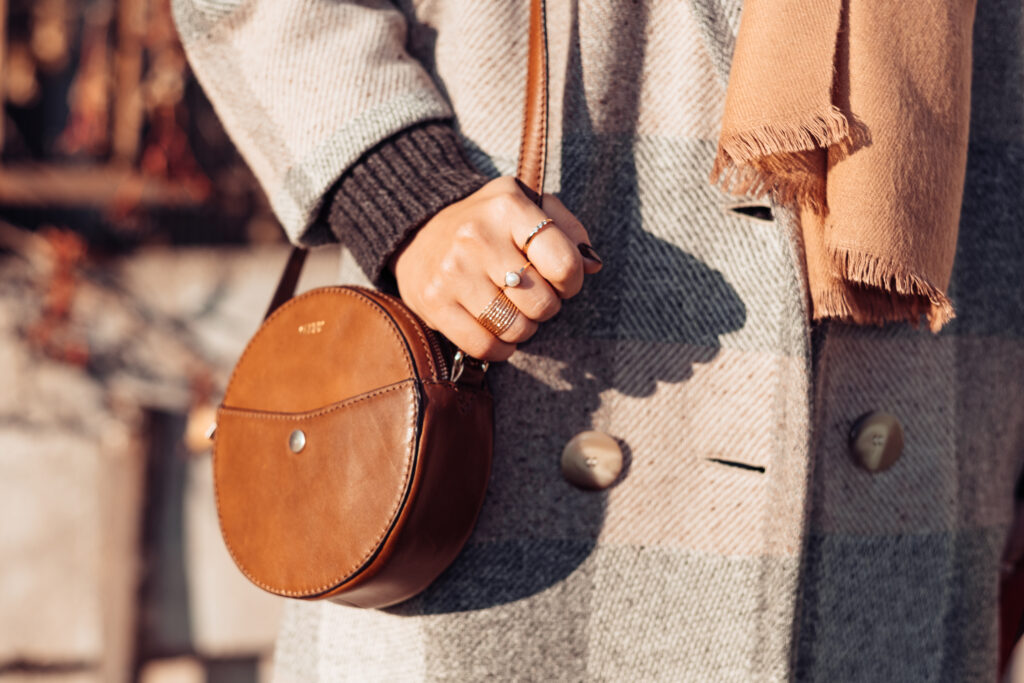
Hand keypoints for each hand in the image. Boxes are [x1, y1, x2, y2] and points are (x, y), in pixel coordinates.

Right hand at [390, 176, 601, 361]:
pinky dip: (500, 347)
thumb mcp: (527, 205)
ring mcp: (453, 272)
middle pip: (543, 303)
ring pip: (516, 329)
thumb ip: (567, 229)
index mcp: (508, 207)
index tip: (560, 279)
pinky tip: (496, 330)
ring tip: (512, 309)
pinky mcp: (434, 303)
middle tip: (531, 295)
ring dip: (523, 328)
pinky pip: (485, 347)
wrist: (417, 230)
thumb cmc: (488, 222)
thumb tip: (594, 265)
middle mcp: (477, 237)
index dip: (572, 282)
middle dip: (546, 306)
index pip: (565, 264)